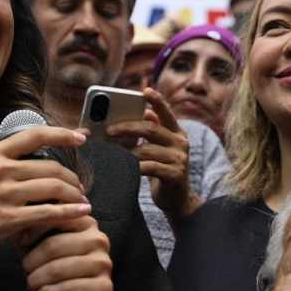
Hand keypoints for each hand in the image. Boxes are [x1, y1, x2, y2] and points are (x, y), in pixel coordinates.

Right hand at [0, 126, 89, 290]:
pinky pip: (49, 213)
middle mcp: (1, 169)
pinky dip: (71, 212)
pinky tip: (81, 213)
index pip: (36, 135)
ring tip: (81, 201)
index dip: (63, 134)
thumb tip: (40, 161)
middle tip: (80, 187)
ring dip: (75, 195)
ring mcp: (5, 194)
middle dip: (73, 178)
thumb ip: (8, 163)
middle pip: (52, 167)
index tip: (81, 137)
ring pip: (54, 188)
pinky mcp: (9, 218)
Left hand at [20, 215, 114, 290]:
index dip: (33, 229)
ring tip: (30, 284)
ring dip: (38, 278)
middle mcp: (98, 240)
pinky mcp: (104, 287)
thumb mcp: (50, 246)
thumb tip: (16, 226)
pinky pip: (69, 288)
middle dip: (33, 260)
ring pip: (59, 268)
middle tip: (25, 269)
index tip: (21, 242)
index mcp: (86, 223)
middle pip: (54, 245)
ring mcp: (103, 263)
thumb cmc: (64, 270)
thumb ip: (36, 232)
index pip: (56, 218)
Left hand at [106, 88, 198, 220]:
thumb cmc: (161, 170)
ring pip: (147, 149)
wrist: (177, 200)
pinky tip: (124, 168)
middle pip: (150, 129)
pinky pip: (150, 167)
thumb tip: (133, 116)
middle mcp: (181, 142)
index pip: (166, 112)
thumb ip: (150, 133)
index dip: (157, 100)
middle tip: (108, 130)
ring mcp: (180, 158)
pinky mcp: (176, 174)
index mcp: (177, 132)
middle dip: (127, 128)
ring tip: (110, 152)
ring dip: (126, 151)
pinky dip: (134, 167)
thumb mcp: (157, 149)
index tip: (145, 91)